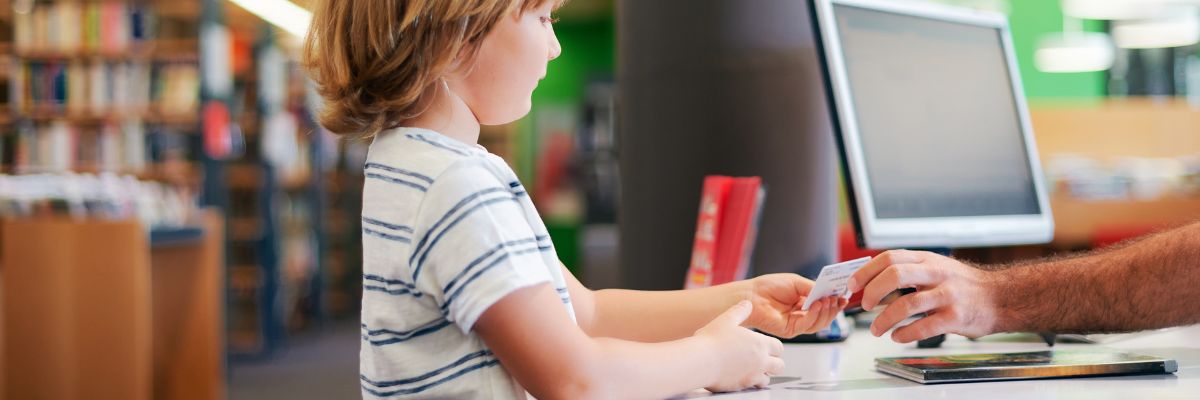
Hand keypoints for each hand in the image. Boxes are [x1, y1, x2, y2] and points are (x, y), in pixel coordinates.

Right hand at [694, 300, 784, 391]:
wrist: (701, 361)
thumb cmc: (712, 341)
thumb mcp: (726, 319)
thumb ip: (739, 311)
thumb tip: (747, 304)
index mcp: (760, 344)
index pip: (779, 347)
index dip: (773, 347)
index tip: (765, 346)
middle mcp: (760, 361)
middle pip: (779, 365)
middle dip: (773, 363)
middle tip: (762, 359)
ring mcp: (753, 375)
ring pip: (768, 379)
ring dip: (763, 374)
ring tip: (751, 368)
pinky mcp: (742, 386)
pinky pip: (754, 387)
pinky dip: (751, 383)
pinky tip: (741, 376)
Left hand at [745, 273, 847, 337]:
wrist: (752, 295)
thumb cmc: (769, 287)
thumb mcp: (796, 283)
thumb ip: (813, 288)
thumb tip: (829, 292)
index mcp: (805, 303)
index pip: (825, 306)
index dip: (835, 302)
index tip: (844, 295)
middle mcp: (803, 315)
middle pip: (825, 316)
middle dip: (833, 308)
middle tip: (837, 298)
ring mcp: (797, 324)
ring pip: (819, 323)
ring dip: (826, 311)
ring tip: (827, 300)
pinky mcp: (791, 330)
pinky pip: (807, 325)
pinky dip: (814, 315)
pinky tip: (815, 305)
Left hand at [848, 250, 1001, 342]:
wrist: (1001, 298)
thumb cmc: (963, 285)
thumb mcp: (936, 267)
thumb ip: (909, 270)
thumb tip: (870, 280)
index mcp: (927, 259)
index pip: (889, 258)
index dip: (866, 271)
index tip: (853, 285)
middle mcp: (936, 273)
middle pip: (895, 275)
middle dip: (873, 292)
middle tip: (863, 305)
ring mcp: (947, 295)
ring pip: (906, 304)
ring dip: (884, 319)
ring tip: (876, 329)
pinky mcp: (955, 317)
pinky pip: (923, 327)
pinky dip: (905, 334)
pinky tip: (898, 337)